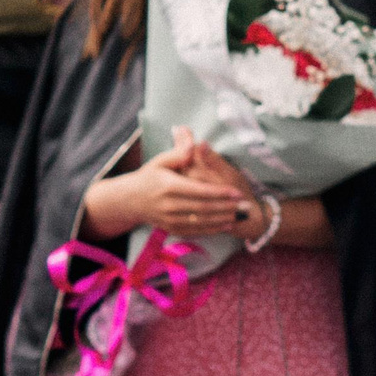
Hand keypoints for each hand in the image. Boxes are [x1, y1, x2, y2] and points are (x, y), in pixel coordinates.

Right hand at [82, 129, 251, 240]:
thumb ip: (178, 153)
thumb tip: (194, 144)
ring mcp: (169, 219)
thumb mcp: (160, 161)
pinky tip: (226, 225)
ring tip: (240, 215)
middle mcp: (169, 205)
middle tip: (245, 206)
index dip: (220, 192)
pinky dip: (212, 229)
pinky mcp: (170, 229)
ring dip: (222, 219)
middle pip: (203, 208)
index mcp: (169, 186)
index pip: (199, 190)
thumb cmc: (149, 176)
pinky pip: (194, 231)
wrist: (130, 200)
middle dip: (226, 207)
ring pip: (201, 222)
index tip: (237, 192)